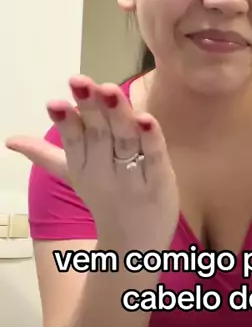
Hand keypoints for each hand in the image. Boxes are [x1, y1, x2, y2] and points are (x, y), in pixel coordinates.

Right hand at [5, 75, 178, 244]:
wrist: (135, 243)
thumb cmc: (105, 199)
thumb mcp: (74, 175)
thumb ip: (45, 155)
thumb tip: (10, 140)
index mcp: (82, 166)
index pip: (73, 140)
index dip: (65, 121)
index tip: (54, 101)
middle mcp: (105, 170)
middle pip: (98, 135)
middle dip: (91, 108)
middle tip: (82, 82)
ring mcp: (133, 176)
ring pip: (125, 141)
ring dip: (118, 115)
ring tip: (110, 90)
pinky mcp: (160, 181)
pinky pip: (155, 157)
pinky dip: (151, 139)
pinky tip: (146, 119)